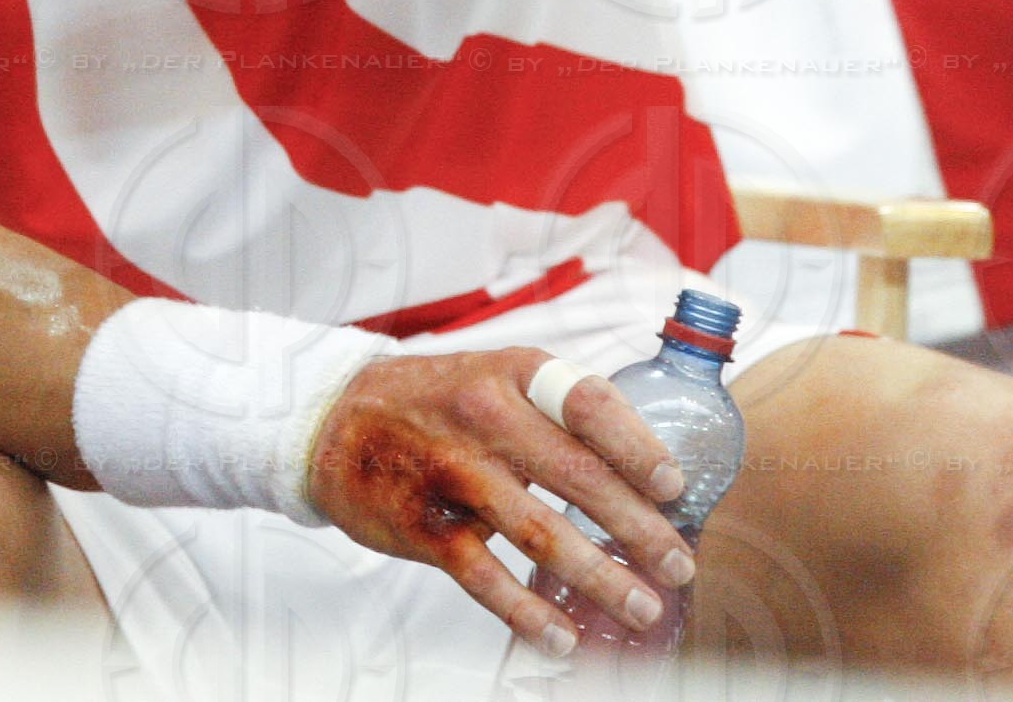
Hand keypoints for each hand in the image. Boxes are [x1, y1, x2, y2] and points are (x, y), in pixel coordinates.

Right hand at [303, 349, 692, 653]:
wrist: (334, 420)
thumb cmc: (435, 401)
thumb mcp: (494, 375)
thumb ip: (560, 408)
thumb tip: (647, 459)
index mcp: (511, 375)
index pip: (588, 404)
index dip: (637, 445)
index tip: (675, 485)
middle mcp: (483, 417)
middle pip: (577, 476)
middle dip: (639, 528)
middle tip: (679, 565)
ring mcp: (451, 473)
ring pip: (540, 533)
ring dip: (600, 577)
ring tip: (642, 608)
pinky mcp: (423, 525)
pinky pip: (485, 577)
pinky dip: (527, 613)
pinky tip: (562, 637)